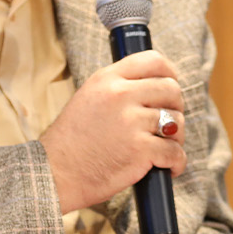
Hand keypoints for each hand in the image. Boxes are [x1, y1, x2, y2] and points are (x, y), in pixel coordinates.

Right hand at [40, 50, 186, 213]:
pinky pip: (175, 151)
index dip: (170, 73)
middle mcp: (120, 95)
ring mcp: (131, 122)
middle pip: (171, 89)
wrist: (55, 173)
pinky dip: (176, 162)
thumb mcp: (89, 98)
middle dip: (176, 108)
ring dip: (176, 137)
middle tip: (166, 124)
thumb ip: (118, 88)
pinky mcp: (140, 150)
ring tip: (164, 148)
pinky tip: (168, 168)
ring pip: (176, 121)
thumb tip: (156, 86)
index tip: (171, 87)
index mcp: (107, 79)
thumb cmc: (73, 141)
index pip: (154, 60)